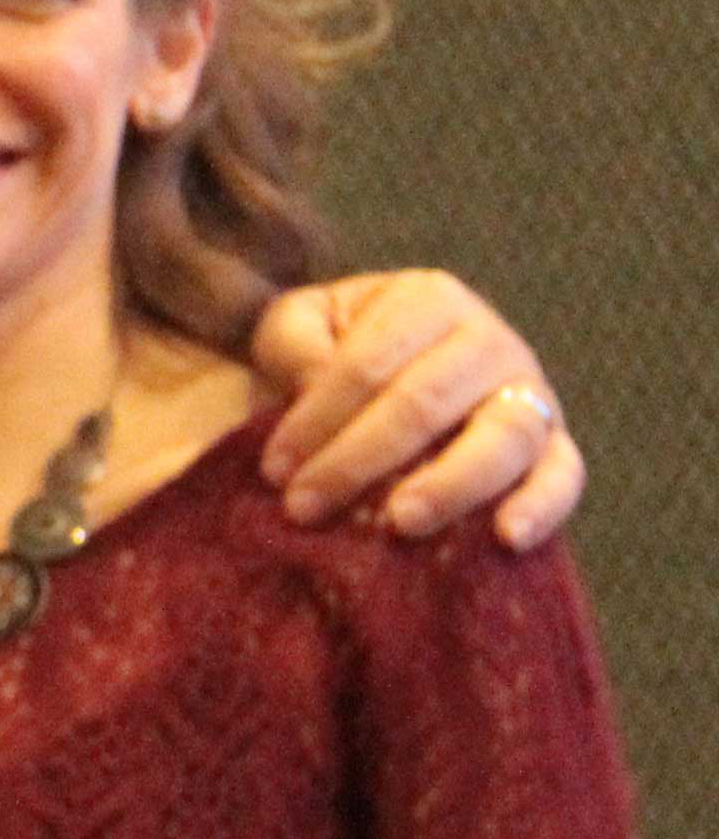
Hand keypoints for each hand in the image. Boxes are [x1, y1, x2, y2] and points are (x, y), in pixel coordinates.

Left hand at [251, 273, 580, 547]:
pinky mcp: (555, 444)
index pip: (369, 363)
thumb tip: (313, 381)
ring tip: (400, 522)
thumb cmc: (329, 353)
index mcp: (428, 300)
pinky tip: (508, 538)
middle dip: (358, 460)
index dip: (316, 419)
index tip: (273, 470)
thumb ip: (294, 343)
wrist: (382, 382)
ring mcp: (531, 391)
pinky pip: (564, 474)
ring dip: (449, 484)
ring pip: (502, 437)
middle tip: (305, 507)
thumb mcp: (298, 327)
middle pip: (425, 402)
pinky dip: (543, 506)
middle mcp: (490, 339)